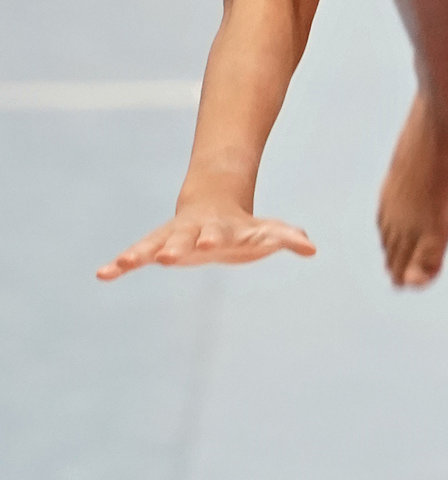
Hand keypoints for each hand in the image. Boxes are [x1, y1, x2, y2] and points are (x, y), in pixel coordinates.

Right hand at [96, 202, 316, 279]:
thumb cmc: (245, 226)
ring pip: (153, 244)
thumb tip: (312, 248)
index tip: (213, 243)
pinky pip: (136, 255)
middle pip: (185, 238)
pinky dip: (121, 264)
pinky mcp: (157, 246)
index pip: (221, 233)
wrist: (213, 206)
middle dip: (177, 247)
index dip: (217, 237)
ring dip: (140, 254)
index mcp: (222, 229)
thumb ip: (288, 238)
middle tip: (166, 258)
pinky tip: (103, 274)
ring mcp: (173, 237)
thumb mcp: (269, 231)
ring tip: (122, 263)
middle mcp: (194, 231)